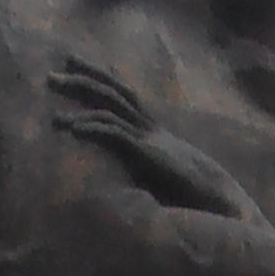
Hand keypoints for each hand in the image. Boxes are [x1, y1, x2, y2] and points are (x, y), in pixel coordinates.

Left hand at [49, 57, 253, 218]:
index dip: (100, 82)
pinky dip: (92, 128)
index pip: (124, 98)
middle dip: (83, 77)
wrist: (222, 205)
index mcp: (155, 133)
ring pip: (110, 105)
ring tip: (52, 89)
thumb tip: (121, 188)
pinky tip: (71, 130)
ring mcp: (150, 138)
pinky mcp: (149, 154)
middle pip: (114, 91)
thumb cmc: (197, 203)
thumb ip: (142, 178)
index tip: (75, 72)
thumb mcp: (163, 185)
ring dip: (78, 94)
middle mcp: (152, 129)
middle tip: (54, 70)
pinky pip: (115, 134)